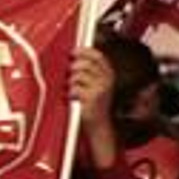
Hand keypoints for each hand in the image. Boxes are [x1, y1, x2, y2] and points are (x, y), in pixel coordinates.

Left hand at [70, 47, 118, 166]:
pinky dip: (69, 94)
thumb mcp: (95, 84)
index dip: (83, 52)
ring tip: (71, 91)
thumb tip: (72, 55)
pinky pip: (74, 89)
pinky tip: (72, 99)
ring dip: (69, 83)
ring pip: (77, 76)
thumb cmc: (93, 104)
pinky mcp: (92, 98)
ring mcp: (100, 89)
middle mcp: (107, 80)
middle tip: (68, 76)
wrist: (99, 126)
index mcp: (109, 74)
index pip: (97, 55)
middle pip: (84, 64)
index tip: (73, 53)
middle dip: (72, 69)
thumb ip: (89, 70)